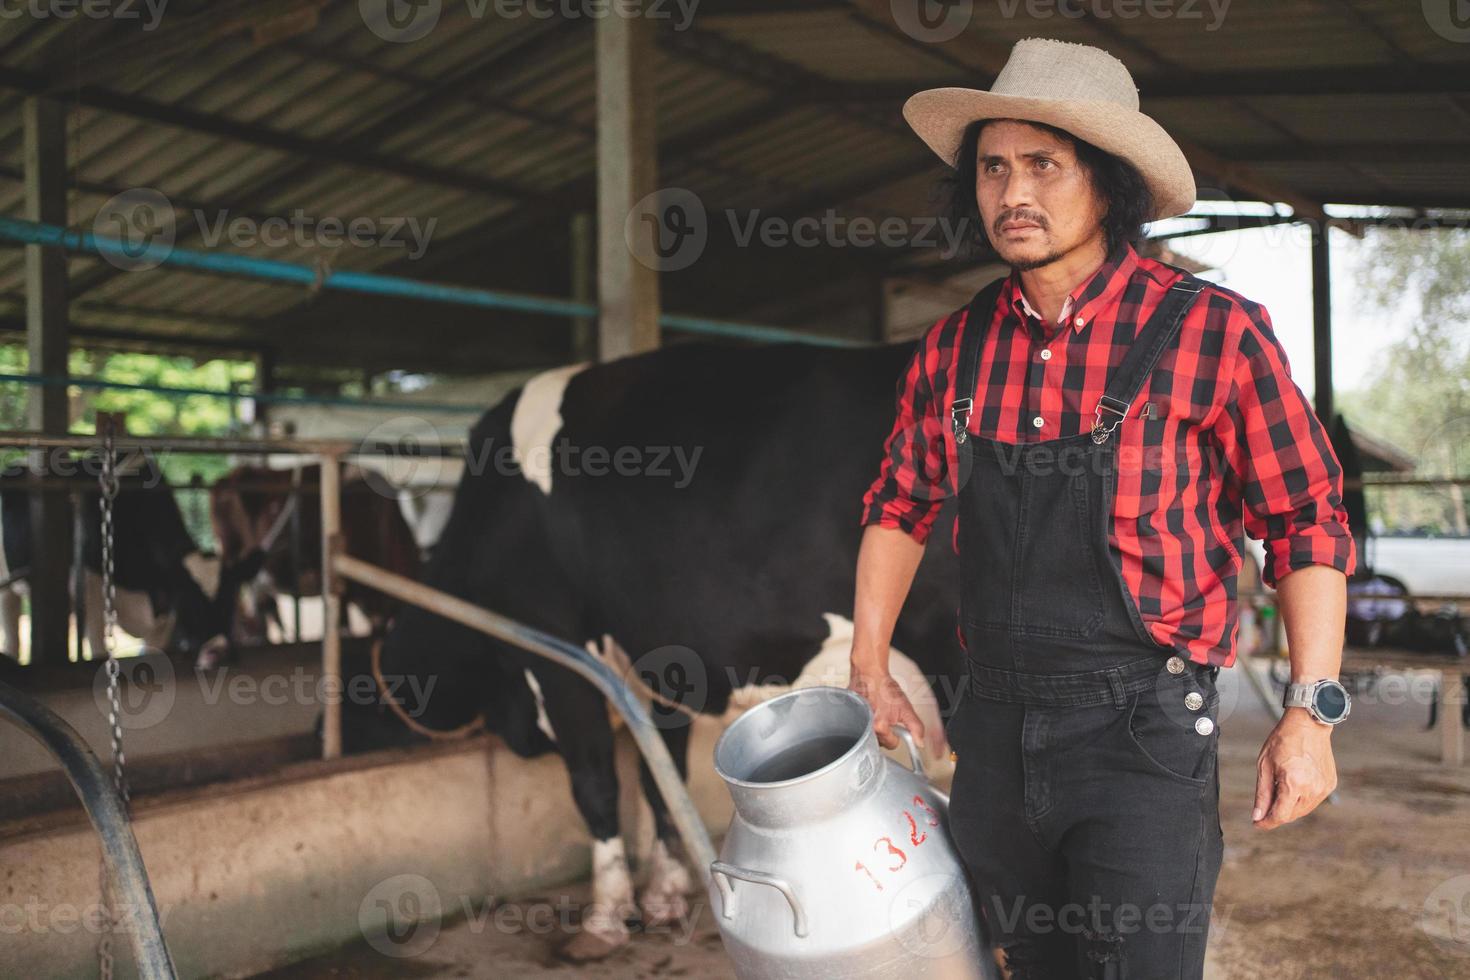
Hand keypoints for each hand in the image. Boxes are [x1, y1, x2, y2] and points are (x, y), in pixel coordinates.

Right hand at [848, 663, 925, 750]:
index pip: (892, 745)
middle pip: (880, 742)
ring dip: (875, 728)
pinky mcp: (849, 716)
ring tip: (877, 714)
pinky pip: (859, 726)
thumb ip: (915, 727)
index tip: (896, 728)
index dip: (897, 736)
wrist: (870, 673)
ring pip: (870, 735)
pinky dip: (865, 722)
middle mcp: (866, 726)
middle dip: (886, 732)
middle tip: (887, 717)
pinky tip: (868, 712)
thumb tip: (920, 743)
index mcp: (880, 727)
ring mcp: (855, 722)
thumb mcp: (906, 707)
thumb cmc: (885, 687)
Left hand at [1253, 708, 1336, 829]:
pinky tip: (1295, 782)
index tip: (1257, 824)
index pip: (1280, 816)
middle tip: (1266, 800)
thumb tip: (1257, 817)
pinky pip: (1312, 800)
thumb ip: (1262, 794)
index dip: (1267, 823)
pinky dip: (1301, 798)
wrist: (1308, 725)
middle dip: (1276, 813)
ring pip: (1302, 810)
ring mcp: (1323, 788)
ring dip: (1289, 806)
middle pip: (1291, 815)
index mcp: (1294, 783)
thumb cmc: (1283, 741)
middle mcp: (1312, 789)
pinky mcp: (1329, 785)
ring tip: (1281, 786)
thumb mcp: (1264, 766)